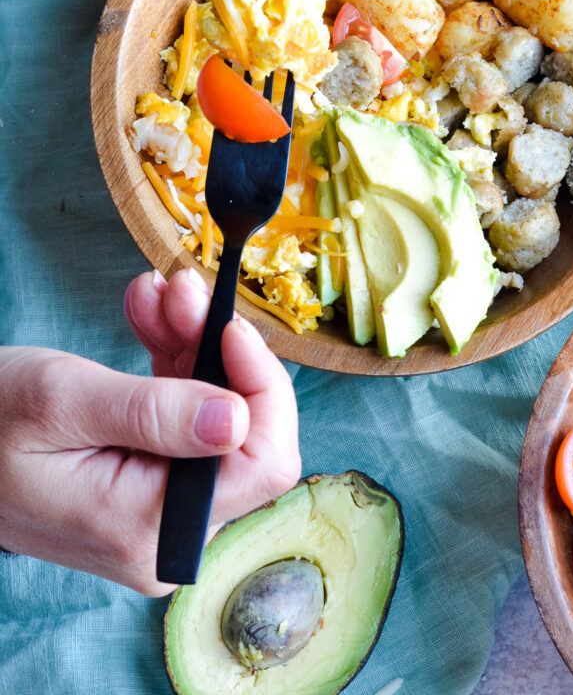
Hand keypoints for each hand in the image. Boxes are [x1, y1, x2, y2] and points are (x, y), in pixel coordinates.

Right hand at [0, 269, 299, 595]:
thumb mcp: (60, 403)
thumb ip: (152, 413)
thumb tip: (237, 419)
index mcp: (149, 528)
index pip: (262, 463)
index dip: (263, 386)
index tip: (231, 325)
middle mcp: (167, 531)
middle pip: (243, 431)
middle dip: (220, 351)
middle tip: (181, 290)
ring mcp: (161, 508)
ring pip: (218, 412)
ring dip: (194, 342)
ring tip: (158, 293)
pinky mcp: (151, 481)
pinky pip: (187, 413)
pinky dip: (174, 358)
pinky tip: (149, 314)